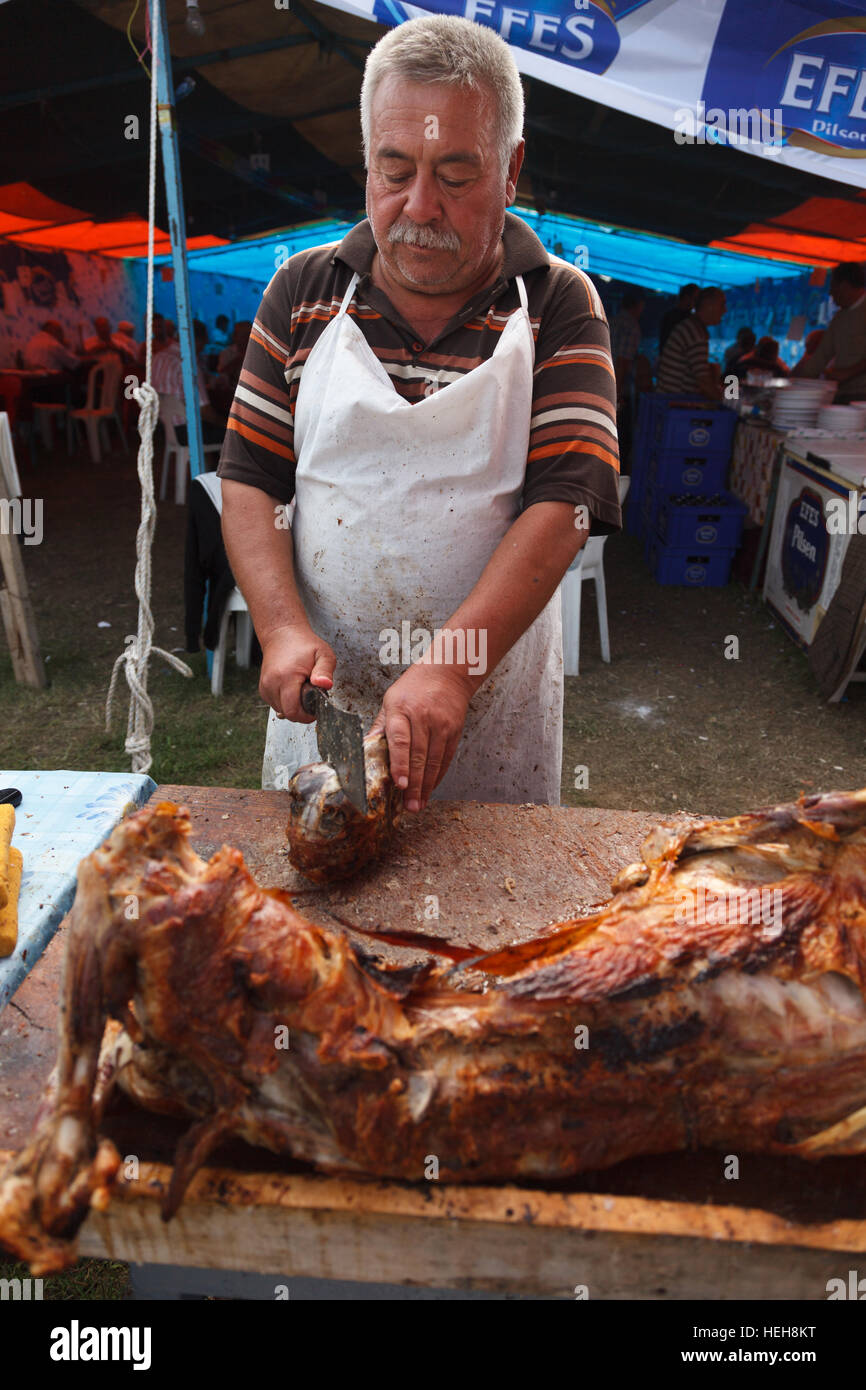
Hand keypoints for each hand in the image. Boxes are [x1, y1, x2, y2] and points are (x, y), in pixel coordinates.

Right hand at [259, 623, 335, 722]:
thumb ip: (325, 670)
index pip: (293, 711)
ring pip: (281, 711)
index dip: (307, 715)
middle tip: (311, 696)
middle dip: (301, 711)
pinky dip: (285, 702)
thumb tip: (325, 684)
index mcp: (286, 677)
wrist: (282, 635)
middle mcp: (271, 683)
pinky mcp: (263, 689)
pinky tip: (292, 689)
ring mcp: (265, 687)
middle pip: (287, 713)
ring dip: (293, 706)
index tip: (316, 709)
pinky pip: (276, 705)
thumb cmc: (304, 644)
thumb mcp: (323, 654)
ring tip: (301, 689)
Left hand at [369, 665, 471, 811]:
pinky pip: (446, 758)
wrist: (447, 672)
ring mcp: (441, 724)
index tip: (400, 784)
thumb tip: (365, 751)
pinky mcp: (454, 730)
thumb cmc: (413, 688)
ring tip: (419, 804)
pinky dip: (438, 776)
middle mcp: (422, 717)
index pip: (400, 740)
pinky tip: (430, 788)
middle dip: (414, 784)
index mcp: (401, 710)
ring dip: (426, 785)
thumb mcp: (390, 701)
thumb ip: (381, 728)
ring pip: (434, 760)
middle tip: (409, 806)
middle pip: (419, 756)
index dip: (400, 764)